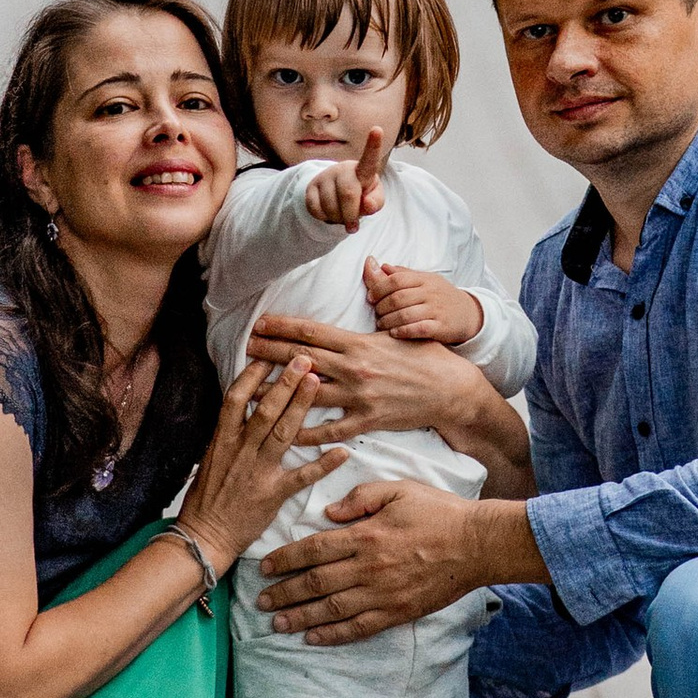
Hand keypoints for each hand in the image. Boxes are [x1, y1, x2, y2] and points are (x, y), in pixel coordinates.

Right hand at [176, 353, 344, 574]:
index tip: (268, 355)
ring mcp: (258, 471)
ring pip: (282, 433)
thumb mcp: (211, 457)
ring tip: (317, 383)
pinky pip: (302, 476)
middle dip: (284, 383)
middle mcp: (240, 451)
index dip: (252, 376)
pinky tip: (342, 452)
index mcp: (222, 440)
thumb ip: (228, 432)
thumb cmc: (207, 496)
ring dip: (301, 407)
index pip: (235, 400)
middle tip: (303, 359)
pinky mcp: (274, 493)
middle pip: (264, 410)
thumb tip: (241, 403)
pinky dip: (323, 464)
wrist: (204, 535)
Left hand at [246, 312, 489, 444]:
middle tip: (245, 349)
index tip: (260, 323)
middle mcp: (355, 369)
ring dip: (277, 391)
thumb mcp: (403, 324)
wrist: (452, 391)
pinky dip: (305, 431)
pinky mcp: (366, 421)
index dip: (283, 327)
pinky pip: (329, 429)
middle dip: (270, 353)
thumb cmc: (428, 356)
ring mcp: (359, 397)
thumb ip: (382, 296)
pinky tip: (284, 431)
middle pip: (302, 360)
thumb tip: (372, 265)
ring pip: (308, 394)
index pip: (313, 332)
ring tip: (251, 390)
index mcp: (360, 344)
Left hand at [256, 480, 539, 641]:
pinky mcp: (397, 612)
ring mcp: (382, 594)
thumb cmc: (439, 512)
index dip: (286, 559)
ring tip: (277, 624)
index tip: (266, 567)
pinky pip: (358, 628)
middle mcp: (368, 568)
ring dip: (300, 617)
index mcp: (366, 535)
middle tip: (261, 600)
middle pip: (316, 583)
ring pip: (331, 610)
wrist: (477, 544)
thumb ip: (361, 497)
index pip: (314, 549)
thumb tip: (329, 513)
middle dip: (285, 592)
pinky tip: (313, 638)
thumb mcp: (400, 489)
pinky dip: (333, 635)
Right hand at [304, 130, 386, 231]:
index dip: (373, 145)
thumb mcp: (373, 199)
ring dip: (337, 219)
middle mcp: (343, 169)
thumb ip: (375, 202)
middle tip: (352, 226)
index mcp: (362, 170)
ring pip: (330, 205)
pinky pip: (316, 209)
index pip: (369, 159)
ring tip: (341, 214)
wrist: (336, 195)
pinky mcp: (310, 188)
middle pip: (348, 194)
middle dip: (351, 215)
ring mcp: (325, 177)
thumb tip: (366, 205)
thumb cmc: (361, 194)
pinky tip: (329, 212)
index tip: (377, 129)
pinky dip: (325, 218)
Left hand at [366, 260, 483, 346]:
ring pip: (406, 314)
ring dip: (388, 321)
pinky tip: (394, 333)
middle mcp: (430, 292)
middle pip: (398, 298)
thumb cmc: (442, 296)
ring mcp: (436, 310)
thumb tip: (379, 265)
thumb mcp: (426, 280)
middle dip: (381, 307)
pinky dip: (403, 331)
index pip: (396, 279)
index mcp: (424, 279)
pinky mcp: (441, 327)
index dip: (378, 288)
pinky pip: (418, 329)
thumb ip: (403, 274)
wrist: (469, 313)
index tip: (370, 297)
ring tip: (381, 325)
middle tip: (376, 313)